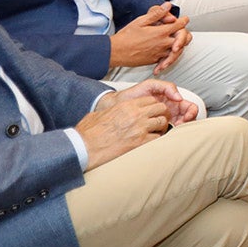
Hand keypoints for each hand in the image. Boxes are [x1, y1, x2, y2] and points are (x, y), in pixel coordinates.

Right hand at [75, 81, 194, 170]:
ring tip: (155, 132)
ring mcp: (140, 128)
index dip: (153, 106)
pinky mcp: (140, 142)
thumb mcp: (100, 114)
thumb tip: (113, 113)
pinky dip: (157, 140)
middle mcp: (136, 114)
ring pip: (162, 122)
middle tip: (158, 121)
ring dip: (161, 127)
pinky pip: (158, 138)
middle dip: (161, 114)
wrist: (85, 147)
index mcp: (126, 105)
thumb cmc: (89, 132)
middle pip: (160, 108)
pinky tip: (151, 143)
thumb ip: (112, 110)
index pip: (150, 100)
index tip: (152, 112)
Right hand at [109, 3, 190, 67]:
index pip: (179, 26)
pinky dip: (170, 55)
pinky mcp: (155, 60)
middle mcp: (162, 44)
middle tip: (182, 30)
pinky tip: (166, 53)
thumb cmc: (126, 37)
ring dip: (179, 45)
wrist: (116, 52)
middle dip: (184, 34)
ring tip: (176, 41)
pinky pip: (168, 59)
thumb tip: (167, 6)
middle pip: (183, 40)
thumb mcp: (140, 21)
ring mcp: (159, 54)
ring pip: (177, 51)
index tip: (184, 19)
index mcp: (160, 33)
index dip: (183, 20)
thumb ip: (156, 14)